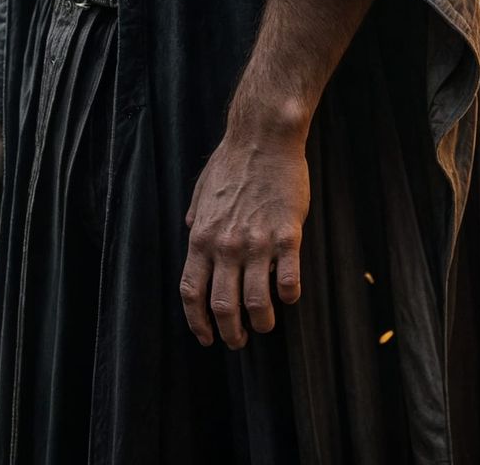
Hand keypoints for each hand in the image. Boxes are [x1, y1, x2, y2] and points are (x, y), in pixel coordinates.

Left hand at [181, 119, 309, 348]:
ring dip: (262, 323)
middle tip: (238, 340)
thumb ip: (196, 219)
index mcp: (202, 236)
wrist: (263, 138)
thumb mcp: (202, 191)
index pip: (192, 292)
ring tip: (264, 324)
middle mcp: (226, 245)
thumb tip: (190, 235)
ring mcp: (257, 243)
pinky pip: (289, 282)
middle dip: (230, 334)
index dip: (197, 322)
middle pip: (224, 307)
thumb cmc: (231, 162)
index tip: (206, 337)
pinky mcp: (287, 236)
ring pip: (257, 304)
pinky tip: (288, 294)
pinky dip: (289, 297)